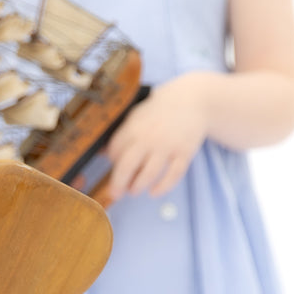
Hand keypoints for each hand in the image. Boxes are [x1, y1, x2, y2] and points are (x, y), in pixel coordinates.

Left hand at [104, 74, 208, 201]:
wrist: (192, 99)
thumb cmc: (159, 111)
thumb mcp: (136, 116)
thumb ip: (121, 135)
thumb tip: (101, 153)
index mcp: (133, 128)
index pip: (114, 152)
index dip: (112, 163)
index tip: (114, 168)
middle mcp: (149, 138)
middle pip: (127, 167)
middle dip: (118, 184)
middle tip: (116, 193)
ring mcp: (168, 146)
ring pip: (149, 174)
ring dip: (138, 187)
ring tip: (134, 190)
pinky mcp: (184, 152)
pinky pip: (173, 175)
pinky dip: (163, 187)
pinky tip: (154, 192)